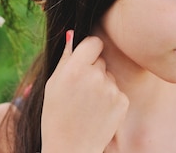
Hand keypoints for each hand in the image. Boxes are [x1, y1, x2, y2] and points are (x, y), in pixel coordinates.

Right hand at [41, 31, 128, 152]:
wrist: (70, 149)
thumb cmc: (56, 116)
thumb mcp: (53, 85)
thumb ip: (65, 58)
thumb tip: (71, 34)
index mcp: (75, 69)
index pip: (94, 42)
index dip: (90, 49)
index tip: (87, 56)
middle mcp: (95, 76)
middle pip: (101, 60)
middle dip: (93, 70)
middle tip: (80, 91)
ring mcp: (111, 89)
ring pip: (109, 76)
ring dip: (102, 85)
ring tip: (88, 105)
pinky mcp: (122, 101)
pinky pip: (117, 90)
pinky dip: (110, 99)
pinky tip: (98, 112)